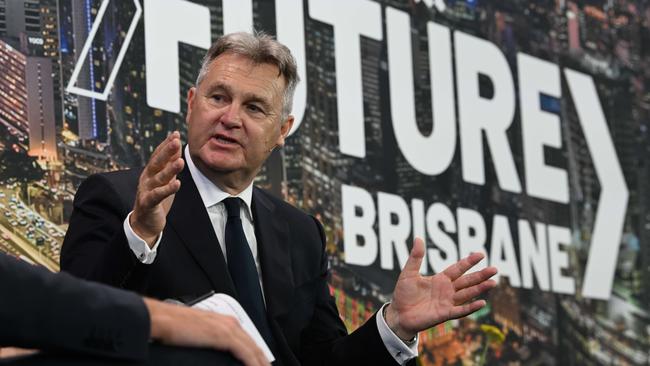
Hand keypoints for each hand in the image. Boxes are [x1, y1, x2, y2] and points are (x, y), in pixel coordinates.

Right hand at [130, 132, 183, 245]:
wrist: (144, 222)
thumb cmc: (156, 198)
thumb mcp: (164, 179)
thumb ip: (169, 163)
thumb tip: (177, 145)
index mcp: (150, 171)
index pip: (158, 154)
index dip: (166, 144)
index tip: (175, 134)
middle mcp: (147, 178)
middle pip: (157, 162)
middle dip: (166, 151)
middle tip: (176, 141)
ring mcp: (146, 190)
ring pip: (159, 178)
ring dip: (170, 169)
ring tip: (180, 162)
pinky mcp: (148, 203)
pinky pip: (158, 195)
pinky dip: (167, 189)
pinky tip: (177, 184)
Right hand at [145, 299, 269, 365]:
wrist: (160, 319)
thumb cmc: (172, 327)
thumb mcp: (196, 334)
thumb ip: (208, 341)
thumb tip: (211, 351)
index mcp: (224, 322)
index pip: (248, 341)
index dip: (257, 356)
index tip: (261, 365)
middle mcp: (229, 323)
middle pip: (254, 346)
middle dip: (263, 361)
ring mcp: (228, 328)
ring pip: (254, 350)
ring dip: (261, 363)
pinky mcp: (224, 336)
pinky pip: (247, 353)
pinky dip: (254, 363)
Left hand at [385, 238, 497, 340]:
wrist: (399, 314)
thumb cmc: (403, 294)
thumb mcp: (408, 273)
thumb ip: (416, 257)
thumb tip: (418, 238)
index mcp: (440, 279)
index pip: (458, 269)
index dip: (469, 262)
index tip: (481, 254)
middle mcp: (447, 290)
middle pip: (467, 281)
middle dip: (480, 275)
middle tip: (495, 269)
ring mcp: (447, 302)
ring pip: (467, 294)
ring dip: (480, 289)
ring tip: (493, 282)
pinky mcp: (445, 314)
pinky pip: (461, 311)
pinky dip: (471, 307)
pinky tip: (482, 302)